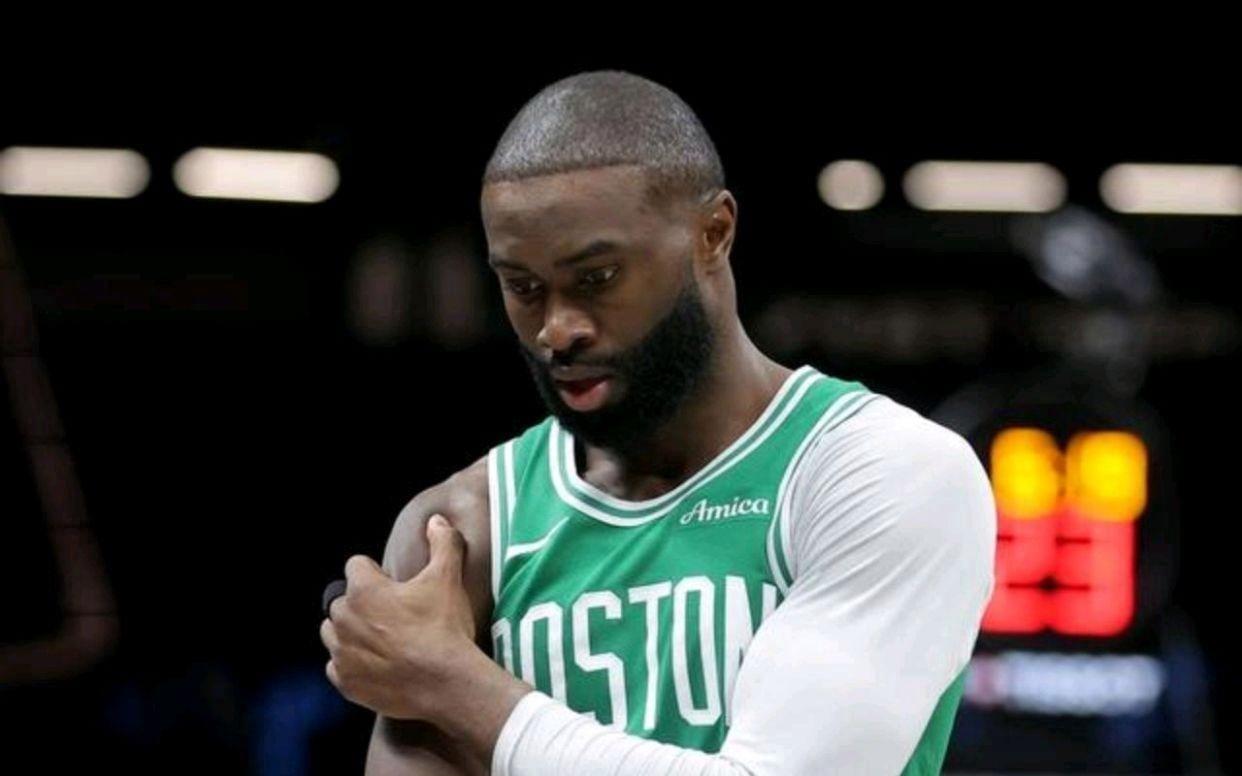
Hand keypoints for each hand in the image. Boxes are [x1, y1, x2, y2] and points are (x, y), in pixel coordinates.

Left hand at [321, 514, 476, 719]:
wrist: (446, 684)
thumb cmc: (443, 629)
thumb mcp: (448, 578)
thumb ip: (443, 543)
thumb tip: (437, 521)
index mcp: (364, 591)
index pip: (355, 566)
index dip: (376, 572)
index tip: (394, 585)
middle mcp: (344, 621)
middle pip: (342, 601)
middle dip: (361, 604)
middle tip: (392, 615)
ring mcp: (342, 654)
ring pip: (334, 634)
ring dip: (350, 633)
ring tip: (381, 640)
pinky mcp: (346, 683)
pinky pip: (336, 667)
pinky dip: (351, 664)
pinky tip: (375, 665)